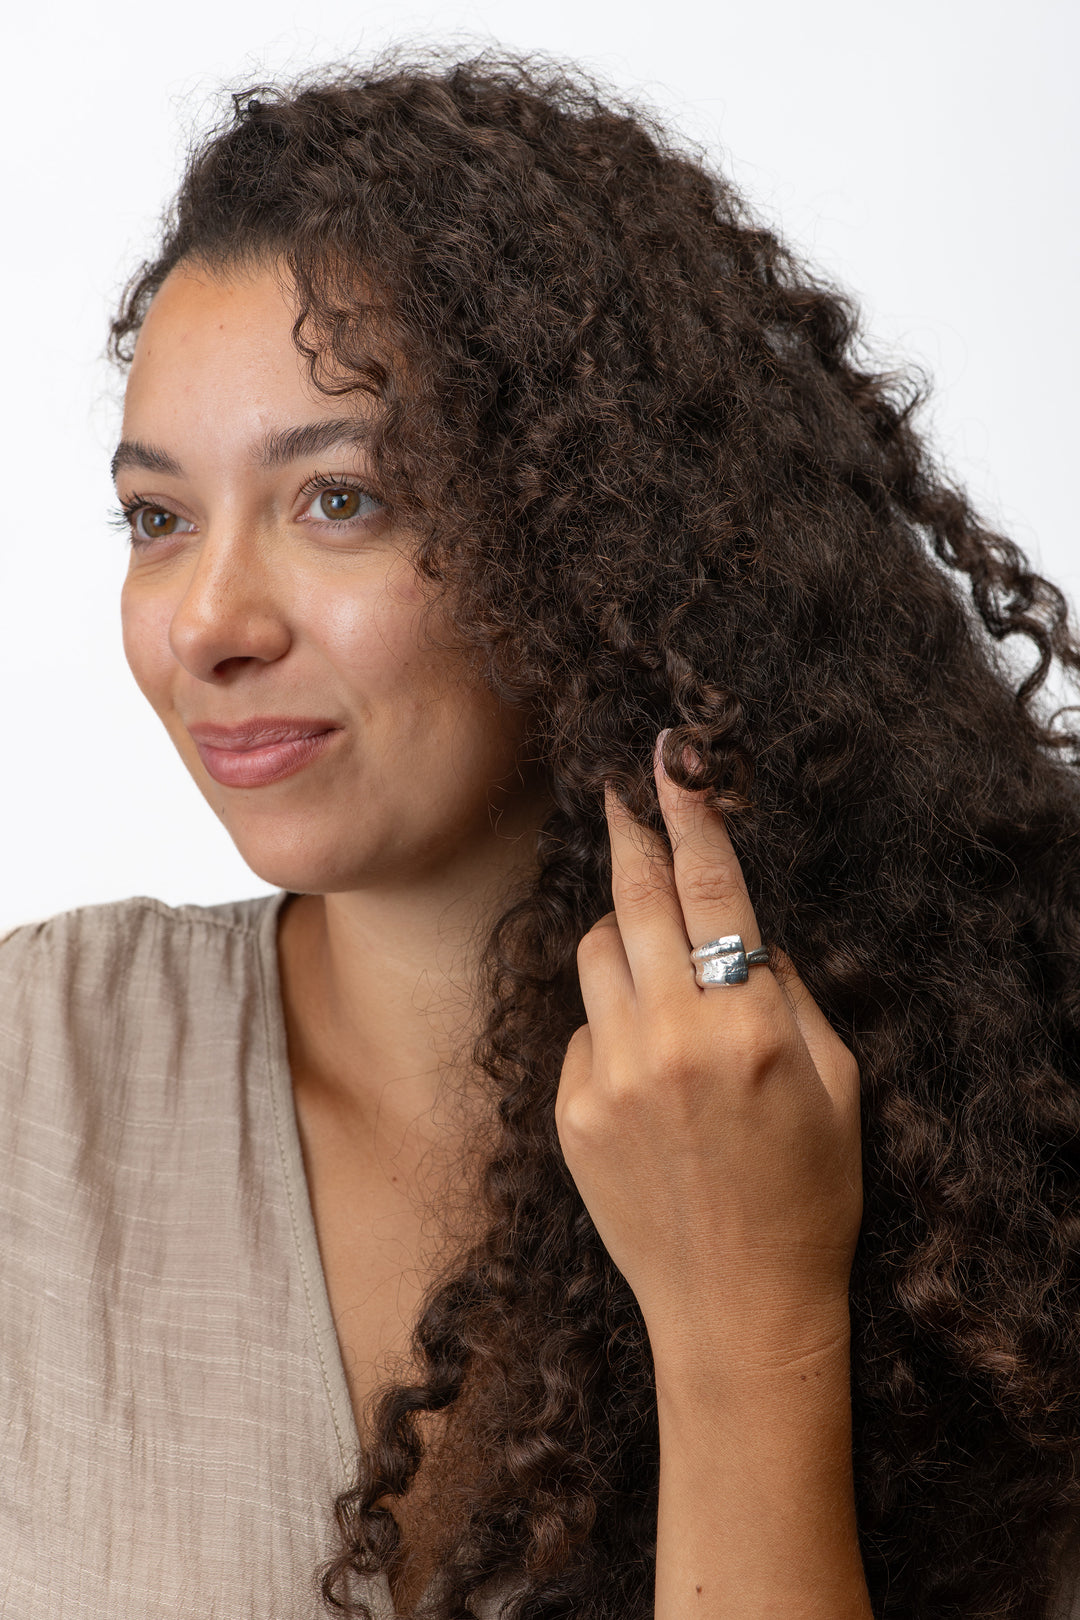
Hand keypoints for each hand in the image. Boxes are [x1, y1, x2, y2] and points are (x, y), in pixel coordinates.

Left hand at [555, 734, 862, 1386]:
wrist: (737, 1309)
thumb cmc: (807, 1199)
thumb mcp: (837, 1087)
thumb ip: (790, 994)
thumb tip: (746, 930)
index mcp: (749, 1029)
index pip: (713, 892)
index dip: (692, 816)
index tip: (672, 763)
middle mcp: (669, 1043)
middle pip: (635, 904)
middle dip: (630, 837)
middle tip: (623, 795)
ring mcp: (608, 1079)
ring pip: (592, 956)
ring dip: (619, 933)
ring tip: (651, 952)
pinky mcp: (568, 1115)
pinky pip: (580, 1029)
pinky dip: (609, 1021)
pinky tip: (645, 1062)